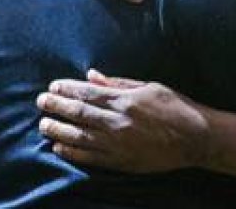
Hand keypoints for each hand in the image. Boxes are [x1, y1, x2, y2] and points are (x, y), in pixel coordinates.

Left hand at [36, 70, 210, 172]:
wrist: (195, 138)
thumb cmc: (176, 107)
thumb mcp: (149, 86)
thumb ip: (118, 82)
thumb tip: (92, 75)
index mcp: (125, 99)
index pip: (87, 92)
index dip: (67, 89)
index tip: (53, 86)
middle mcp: (118, 121)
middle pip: (78, 113)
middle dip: (56, 106)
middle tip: (40, 102)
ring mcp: (118, 143)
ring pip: (79, 136)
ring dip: (58, 129)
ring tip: (43, 124)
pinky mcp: (120, 161)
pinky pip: (89, 157)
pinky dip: (71, 152)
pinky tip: (58, 147)